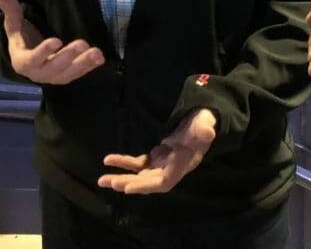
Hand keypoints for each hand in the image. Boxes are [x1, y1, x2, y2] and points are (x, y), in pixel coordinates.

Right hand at [0, 0, 103, 83]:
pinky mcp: (67, 77)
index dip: (44, 51)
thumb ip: (10, 11)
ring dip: (83, 63)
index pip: (32, 59)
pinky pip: (79, 74)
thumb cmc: (23, 41)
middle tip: (82, 43)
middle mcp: (39, 73)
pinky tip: (100, 58)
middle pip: (54, 67)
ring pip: (69, 73)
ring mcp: (54, 77)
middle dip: (68, 56)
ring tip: (96, 52)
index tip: (56, 40)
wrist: (30, 62)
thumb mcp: (14, 26)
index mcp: (23, 62)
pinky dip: (90, 67)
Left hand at [98, 108, 217, 194]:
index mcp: (182, 164)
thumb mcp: (205, 123)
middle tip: (110, 182)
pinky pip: (137, 164)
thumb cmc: (203, 123)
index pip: (163, 181)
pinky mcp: (155, 158)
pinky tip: (109, 160)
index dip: (146, 186)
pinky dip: (123, 162)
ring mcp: (162, 165)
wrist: (201, 123)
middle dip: (129, 183)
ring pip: (139, 176)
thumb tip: (208, 132)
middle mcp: (170, 169)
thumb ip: (205, 128)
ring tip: (102, 180)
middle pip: (147, 182)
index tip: (129, 188)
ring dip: (121, 178)